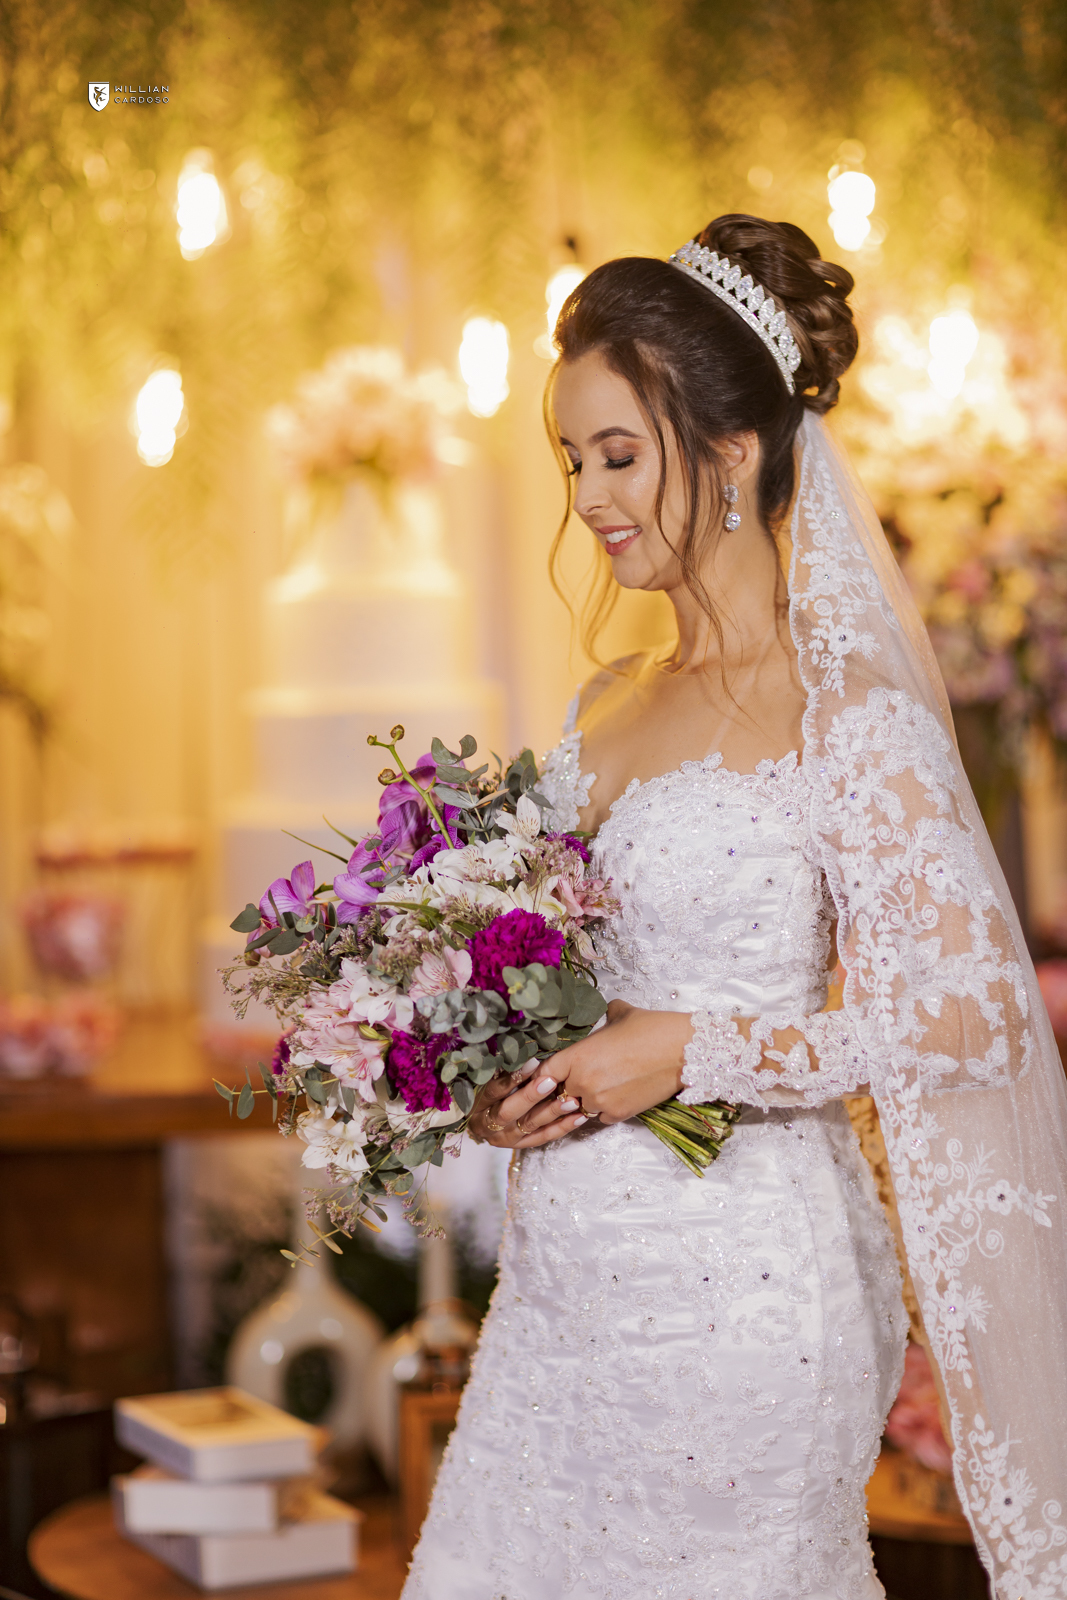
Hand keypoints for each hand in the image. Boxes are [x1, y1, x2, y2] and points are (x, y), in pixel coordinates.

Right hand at [468, 1063, 588, 1148]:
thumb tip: (527, 1056)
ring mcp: (505, 1137)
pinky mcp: (521, 1145)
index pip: (494, 1091)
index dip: (512, 1078)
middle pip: (509, 1111)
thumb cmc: (490, 1094)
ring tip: (571, 1100)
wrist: (485, 1122)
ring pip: (530, 1125)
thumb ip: (503, 1071)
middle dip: (531, 1096)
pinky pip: (543, 1137)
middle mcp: (488, 1125)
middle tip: (551, 1082)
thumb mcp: (488, 1081)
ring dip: (552, 1112)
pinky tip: (579, 1116)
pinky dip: (562, 1127)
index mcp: (478, 1105)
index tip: (533, 1063)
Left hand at [548, 999, 692, 1123]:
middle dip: (569, 1087)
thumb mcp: (620, 1014)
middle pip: (561, 1094)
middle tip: (586, 1076)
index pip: (544, 1074)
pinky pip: (600, 1117)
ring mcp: (600, 1101)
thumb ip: (603, 1017)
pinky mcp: (619, 1114)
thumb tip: (604, 1012)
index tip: (548, 1076)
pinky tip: (620, 1092)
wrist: (681, 1050)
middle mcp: (583, 1082)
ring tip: (607, 1082)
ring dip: (588, 1099)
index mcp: (577, 1056)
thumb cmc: (651, 1028)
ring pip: (581, 1108)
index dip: (544, 1076)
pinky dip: (606, 1108)